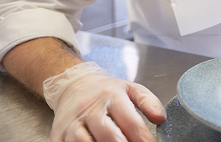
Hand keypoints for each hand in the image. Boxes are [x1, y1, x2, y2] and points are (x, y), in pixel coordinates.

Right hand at [43, 62, 165, 141]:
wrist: (73, 85)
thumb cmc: (106, 91)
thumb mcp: (131, 89)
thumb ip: (148, 102)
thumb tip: (161, 119)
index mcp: (110, 95)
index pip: (130, 122)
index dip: (143, 139)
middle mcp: (89, 108)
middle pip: (109, 136)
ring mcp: (71, 123)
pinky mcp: (58, 135)